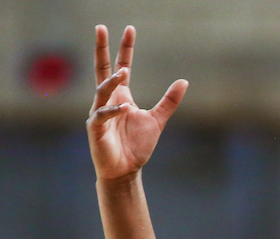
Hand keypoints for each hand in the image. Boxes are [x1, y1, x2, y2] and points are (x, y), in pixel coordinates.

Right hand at [87, 25, 187, 182]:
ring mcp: (99, 113)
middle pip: (102, 69)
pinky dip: (113, 110)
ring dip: (112, 81)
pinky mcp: (96, 128)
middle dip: (102, 49)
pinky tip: (124, 107)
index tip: (129, 29)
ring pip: (102, 90)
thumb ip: (169, 101)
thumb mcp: (157, 120)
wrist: (126, 170)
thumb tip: (184, 81)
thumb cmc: (137, 146)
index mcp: (121, 96)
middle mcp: (107, 100)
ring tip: (124, 72)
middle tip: (101, 27)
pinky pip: (102, 115)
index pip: (120, 66)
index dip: (124, 48)